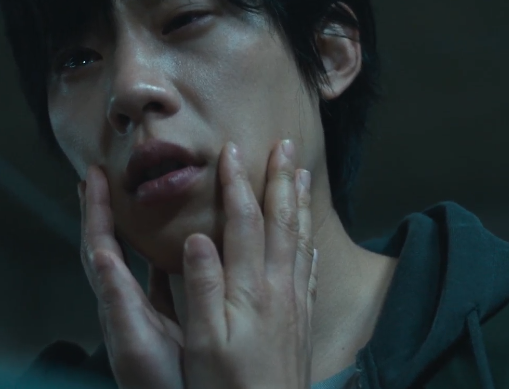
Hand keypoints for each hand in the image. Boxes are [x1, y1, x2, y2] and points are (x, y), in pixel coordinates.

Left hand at [79, 165, 184, 388]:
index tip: (93, 175)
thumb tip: (99, 251)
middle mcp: (122, 304)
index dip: (93, 210)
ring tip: (128, 200)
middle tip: (98, 177)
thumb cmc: (157, 385)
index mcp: (115, 304)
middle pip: (104, 246)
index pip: (98, 245)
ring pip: (127, 259)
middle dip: (98, 210)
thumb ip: (118, 298)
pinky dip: (155, 254)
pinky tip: (169, 245)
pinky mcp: (161, 323)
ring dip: (122, 227)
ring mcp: (140, 313)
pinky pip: (154, 277)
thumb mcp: (136, 342)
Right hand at [180, 140, 316, 388]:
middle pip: (281, 221)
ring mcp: (295, 303)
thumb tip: (197, 238)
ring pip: (300, 239)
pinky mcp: (302, 320)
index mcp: (250, 288)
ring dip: (299, 203)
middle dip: (280, 180)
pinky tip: (311, 239)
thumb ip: (201, 288)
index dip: (237, 184)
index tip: (231, 151)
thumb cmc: (226, 388)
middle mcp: (278, 288)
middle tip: (285, 144)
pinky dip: (310, 245)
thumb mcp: (202, 343)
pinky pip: (310, 270)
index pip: (244, 222)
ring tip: (302, 174)